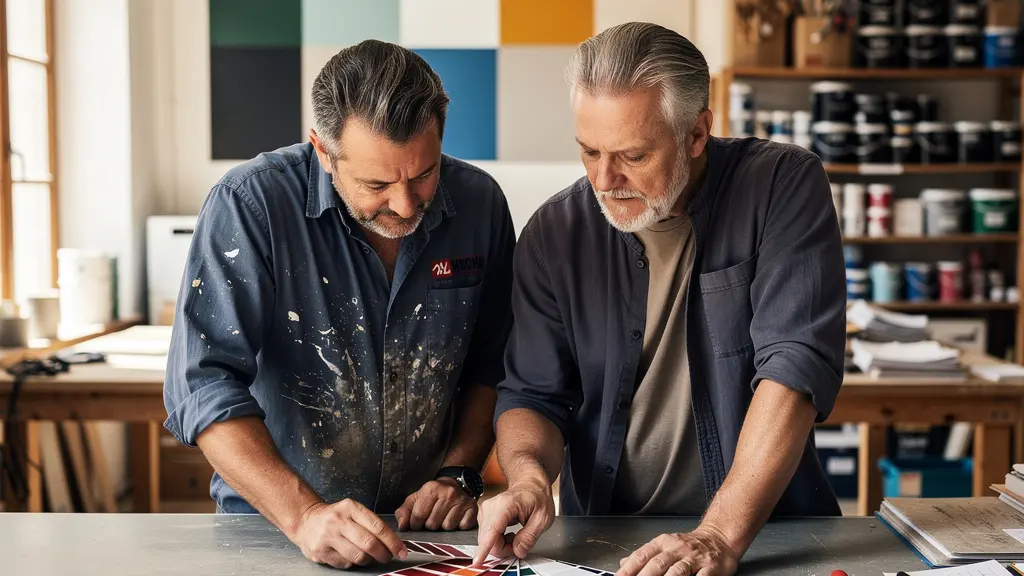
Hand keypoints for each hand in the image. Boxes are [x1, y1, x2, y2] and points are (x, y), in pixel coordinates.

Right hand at [289, 499, 407, 568]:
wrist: (306, 520)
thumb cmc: (335, 516)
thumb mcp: (353, 510)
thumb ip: (371, 523)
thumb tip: (392, 542)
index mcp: (350, 508)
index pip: (378, 527)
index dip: (393, 542)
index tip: (401, 550)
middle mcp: (338, 521)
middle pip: (369, 543)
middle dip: (384, 554)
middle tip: (388, 557)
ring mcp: (328, 537)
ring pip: (358, 556)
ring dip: (370, 560)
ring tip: (372, 557)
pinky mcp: (320, 551)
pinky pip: (345, 563)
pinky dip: (354, 563)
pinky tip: (353, 556)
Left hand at [395, 478, 477, 531]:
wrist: (455, 484)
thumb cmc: (433, 495)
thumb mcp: (416, 499)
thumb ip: (404, 512)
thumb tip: (402, 527)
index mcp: (431, 488)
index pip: (418, 516)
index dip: (415, 524)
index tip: (418, 522)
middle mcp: (448, 492)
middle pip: (432, 524)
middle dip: (430, 525)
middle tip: (433, 518)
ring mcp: (462, 500)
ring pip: (447, 527)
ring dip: (444, 526)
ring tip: (444, 517)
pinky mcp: (472, 508)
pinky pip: (462, 527)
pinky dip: (458, 526)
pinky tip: (456, 517)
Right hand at [474, 479, 554, 565]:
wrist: (530, 485)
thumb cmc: (537, 497)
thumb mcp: (543, 518)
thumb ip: (529, 537)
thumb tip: (518, 551)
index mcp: (506, 505)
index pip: (492, 530)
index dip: (485, 548)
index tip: (478, 560)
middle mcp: (491, 507)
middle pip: (489, 540)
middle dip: (504, 548)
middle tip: (521, 542)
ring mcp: (485, 511)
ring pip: (487, 540)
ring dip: (502, 544)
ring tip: (517, 535)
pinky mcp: (484, 516)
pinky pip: (487, 537)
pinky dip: (498, 540)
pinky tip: (509, 533)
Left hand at [616, 526, 739, 575]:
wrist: (719, 538)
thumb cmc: (691, 544)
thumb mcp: (665, 544)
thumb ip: (646, 554)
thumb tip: (623, 563)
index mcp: (663, 543)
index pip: (642, 555)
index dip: (629, 569)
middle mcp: (677, 549)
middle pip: (657, 564)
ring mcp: (694, 558)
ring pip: (677, 571)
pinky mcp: (710, 568)